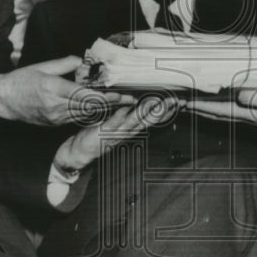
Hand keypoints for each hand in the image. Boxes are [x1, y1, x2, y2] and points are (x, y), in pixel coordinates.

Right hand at [0, 56, 133, 125]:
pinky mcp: (54, 123)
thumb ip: (65, 64)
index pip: (85, 95)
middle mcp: (56, 106)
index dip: (105, 96)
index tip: (120, 94)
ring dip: (104, 110)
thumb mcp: (42, 67)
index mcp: (54, 89)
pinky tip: (103, 110)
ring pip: (85, 115)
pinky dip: (91, 114)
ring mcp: (55, 117)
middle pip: (89, 107)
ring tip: (121, 104)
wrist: (1, 100)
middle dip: (111, 104)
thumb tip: (82, 62)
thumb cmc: (20, 81)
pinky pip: (76, 118)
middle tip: (129, 99)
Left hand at [56, 93, 182, 170]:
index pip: (151, 120)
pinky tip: (124, 109)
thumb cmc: (95, 137)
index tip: (178, 103)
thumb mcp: (114, 125)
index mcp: (129, 130)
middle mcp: (125, 133)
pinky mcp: (101, 134)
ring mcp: (114, 134)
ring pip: (132, 123)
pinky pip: (111, 125)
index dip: (165, 112)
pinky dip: (118, 117)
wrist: (78, 154)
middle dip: (160, 111)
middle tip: (173, 101)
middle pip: (146, 121)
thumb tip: (136, 102)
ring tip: (154, 102)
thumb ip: (125, 116)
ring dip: (143, 113)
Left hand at [187, 89, 256, 131]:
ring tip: (191, 102)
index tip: (185, 101)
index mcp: (249, 112)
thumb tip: (239, 95)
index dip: (201, 105)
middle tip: (180, 102)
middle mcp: (246, 115)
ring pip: (222, 111)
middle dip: (197, 108)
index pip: (219, 109)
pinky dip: (219, 106)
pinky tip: (217, 103)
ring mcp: (251, 115)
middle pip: (216, 112)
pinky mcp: (256, 113)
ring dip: (206, 107)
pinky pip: (231, 109)